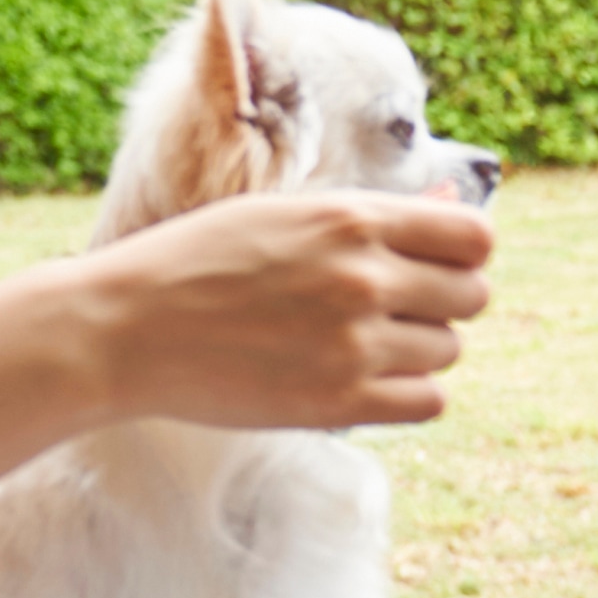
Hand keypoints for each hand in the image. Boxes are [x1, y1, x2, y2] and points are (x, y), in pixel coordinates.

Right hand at [63, 192, 495, 429]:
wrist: (123, 331)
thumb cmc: (199, 262)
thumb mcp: (285, 214)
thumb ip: (376, 212)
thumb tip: (454, 193)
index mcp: (351, 219)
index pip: (474, 237)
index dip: (461, 252)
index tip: (430, 263)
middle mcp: (363, 279)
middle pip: (472, 296)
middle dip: (442, 300)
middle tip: (390, 306)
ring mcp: (354, 345)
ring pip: (449, 350)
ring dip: (418, 348)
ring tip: (358, 341)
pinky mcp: (339, 403)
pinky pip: (429, 402)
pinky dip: (408, 393)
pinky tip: (364, 378)